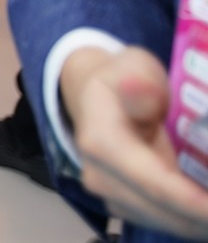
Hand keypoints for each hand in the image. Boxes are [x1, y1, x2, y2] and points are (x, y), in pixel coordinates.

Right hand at [61, 44, 207, 238]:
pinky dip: (197, 219)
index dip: (190, 201)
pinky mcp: (126, 207)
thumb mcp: (132, 67)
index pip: (152, 181)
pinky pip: (169, 222)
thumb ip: (140, 83)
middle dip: (204, 216)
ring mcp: (112, 196)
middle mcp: (100, 176)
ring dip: (203, 221)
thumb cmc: (122, 79)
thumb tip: (136, 88)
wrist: (94, 98)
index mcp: (101, 142)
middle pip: (165, 211)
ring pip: (170, 223)